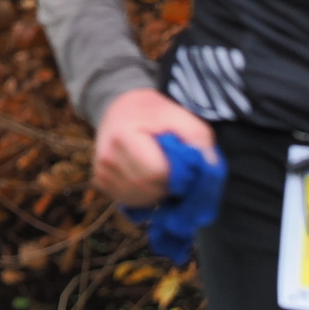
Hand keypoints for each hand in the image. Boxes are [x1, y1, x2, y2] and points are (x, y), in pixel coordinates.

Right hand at [94, 88, 215, 207]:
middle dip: (169, 186)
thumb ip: (198, 140)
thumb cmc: (154, 113)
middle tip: (175, 170)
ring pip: (140, 200)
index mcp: (121, 137)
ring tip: (161, 172)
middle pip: (148, 189)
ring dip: (158, 193)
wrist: (121, 107)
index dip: (177, 174)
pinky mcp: (102, 183)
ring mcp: (101, 172)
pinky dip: (146, 196)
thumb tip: (207, 168)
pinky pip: (130, 202)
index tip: (183, 165)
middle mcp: (106, 158)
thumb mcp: (181, 116)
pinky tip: (149, 180)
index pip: (156, 173)